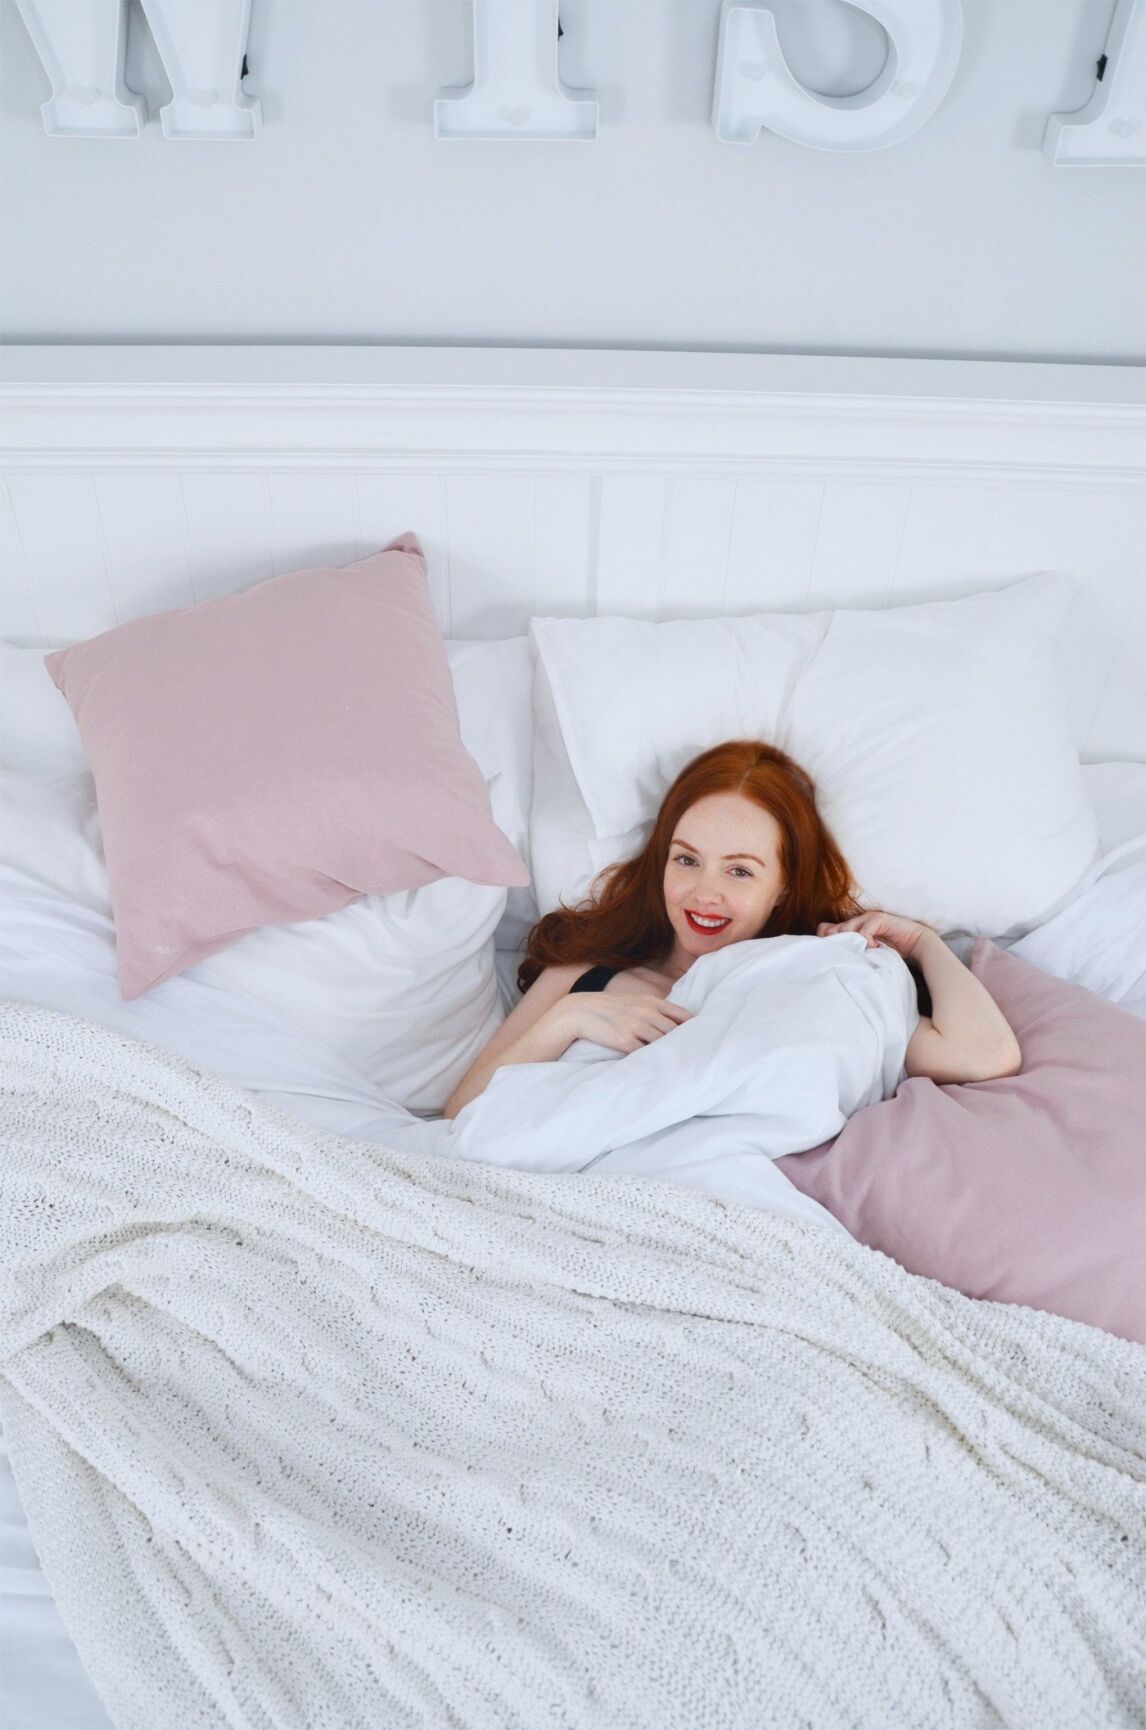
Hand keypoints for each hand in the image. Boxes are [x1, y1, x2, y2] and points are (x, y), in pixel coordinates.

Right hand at [554, 993, 692, 1055]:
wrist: (579, 1011)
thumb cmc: (609, 1008)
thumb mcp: (633, 1001)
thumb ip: (654, 1009)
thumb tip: (674, 1023)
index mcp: (651, 1002)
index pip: (682, 1015)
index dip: (693, 1028)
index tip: (701, 1039)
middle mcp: (646, 1012)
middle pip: (675, 1032)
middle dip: (684, 1044)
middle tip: (695, 1058)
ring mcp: (636, 1026)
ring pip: (663, 1043)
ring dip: (670, 1054)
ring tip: (680, 1066)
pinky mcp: (625, 1041)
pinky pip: (645, 1053)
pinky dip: (653, 1061)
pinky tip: (658, 1068)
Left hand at [816, 910, 933, 962]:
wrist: (917, 944)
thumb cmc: (891, 952)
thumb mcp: (866, 955)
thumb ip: (852, 954)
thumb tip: (833, 963)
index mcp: (851, 928)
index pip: (825, 929)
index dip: (824, 940)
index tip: (830, 956)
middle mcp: (856, 921)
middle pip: (834, 929)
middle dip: (836, 944)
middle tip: (845, 957)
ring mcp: (868, 918)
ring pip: (847, 928)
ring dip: (851, 943)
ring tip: (860, 954)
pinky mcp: (880, 919)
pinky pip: (865, 930)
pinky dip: (866, 941)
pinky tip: (874, 949)